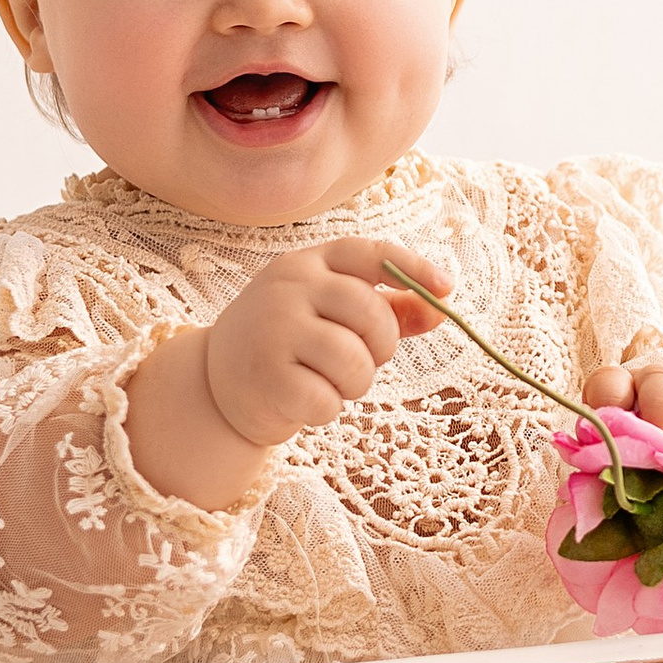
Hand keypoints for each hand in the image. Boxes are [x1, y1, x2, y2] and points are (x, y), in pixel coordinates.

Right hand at [204, 240, 450, 446]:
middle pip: (371, 314)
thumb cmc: (288, 343)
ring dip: (354, 383)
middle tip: (362, 360)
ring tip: (330, 382)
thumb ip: (386, 307)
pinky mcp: (265, 376)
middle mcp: (288, 287)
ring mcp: (273, 330)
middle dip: (382, 347)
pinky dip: (326, 410)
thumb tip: (441, 305)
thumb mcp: (331, 314)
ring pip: (353, 361)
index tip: (447, 288)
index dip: (413, 267)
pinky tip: (303, 401)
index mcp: (308, 263)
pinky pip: (326, 400)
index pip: (369, 253)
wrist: (215, 382)